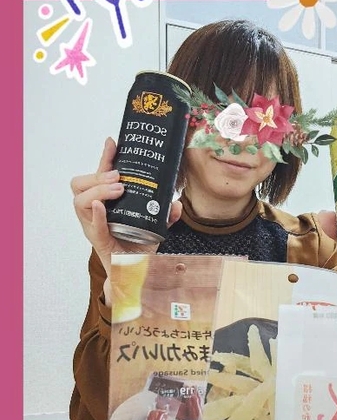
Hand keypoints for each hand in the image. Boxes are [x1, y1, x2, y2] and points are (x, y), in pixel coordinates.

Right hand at [71, 137, 181, 279]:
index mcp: (105, 205)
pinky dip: (97, 215)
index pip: (98, 176)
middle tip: (118, 177)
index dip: (104, 158)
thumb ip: (165, 215)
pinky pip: (92, 227)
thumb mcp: (154, 227)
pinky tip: (102, 206)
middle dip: (97, 176)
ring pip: (79, 201)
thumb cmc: (138, 250)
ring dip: (97, 190)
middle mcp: (94, 214)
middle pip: (79, 185)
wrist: (136, 276)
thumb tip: (175, 202)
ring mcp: (93, 228)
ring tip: (117, 189)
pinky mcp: (99, 243)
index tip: (113, 142)